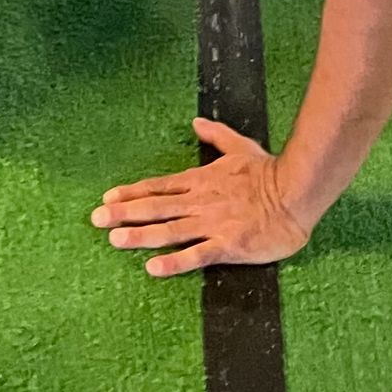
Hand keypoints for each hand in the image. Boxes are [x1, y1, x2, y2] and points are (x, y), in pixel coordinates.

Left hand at [92, 118, 312, 272]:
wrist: (295, 193)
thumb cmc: (268, 171)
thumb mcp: (239, 147)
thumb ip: (215, 135)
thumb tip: (196, 123)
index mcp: (200, 180)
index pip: (158, 186)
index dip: (131, 192)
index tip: (108, 198)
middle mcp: (199, 202)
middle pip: (155, 207)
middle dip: (123, 214)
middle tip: (96, 220)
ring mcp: (211, 224)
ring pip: (168, 230)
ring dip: (140, 235)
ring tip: (114, 240)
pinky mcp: (227, 245)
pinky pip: (196, 255)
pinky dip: (174, 262)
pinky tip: (153, 268)